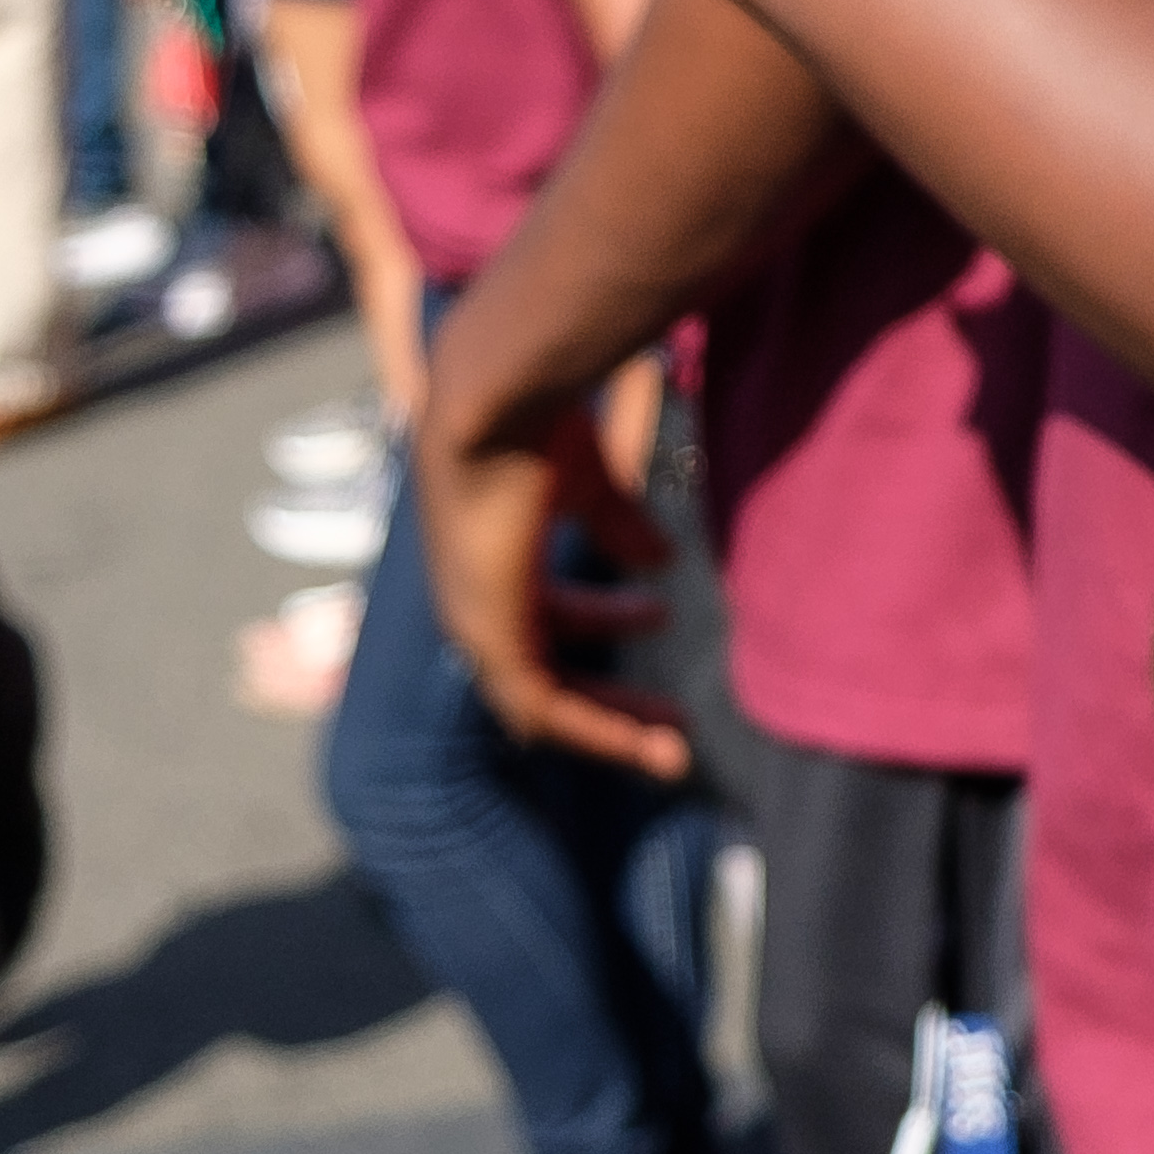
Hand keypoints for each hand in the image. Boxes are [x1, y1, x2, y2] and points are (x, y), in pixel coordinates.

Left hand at [408, 397, 697, 778]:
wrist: (495, 407)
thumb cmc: (533, 429)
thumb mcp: (589, 485)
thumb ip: (619, 524)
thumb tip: (660, 560)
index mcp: (493, 565)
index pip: (548, 614)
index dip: (606, 618)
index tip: (661, 615)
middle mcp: (477, 606)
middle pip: (549, 671)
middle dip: (614, 696)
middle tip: (676, 714)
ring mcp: (478, 628)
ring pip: (545, 706)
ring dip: (611, 729)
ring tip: (673, 745)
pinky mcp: (490, 642)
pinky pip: (543, 709)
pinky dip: (595, 731)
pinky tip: (642, 742)